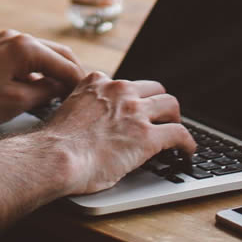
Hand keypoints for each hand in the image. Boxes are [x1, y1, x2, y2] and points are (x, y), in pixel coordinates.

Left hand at [0, 29, 86, 127]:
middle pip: (58, 54)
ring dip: (56, 73)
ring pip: (43, 55)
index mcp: (25, 48)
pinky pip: (28, 58)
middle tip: (83, 96)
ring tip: (65, 96)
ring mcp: (6, 41)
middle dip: (72, 74)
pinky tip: (42, 90)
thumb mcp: (14, 102)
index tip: (91, 98)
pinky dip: (39, 72)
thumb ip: (45, 93)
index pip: (65, 64)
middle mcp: (18, 38)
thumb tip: (63, 90)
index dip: (80, 83)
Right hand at [40, 72, 193, 195]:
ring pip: (170, 105)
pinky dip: (187, 143)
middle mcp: (119, 91)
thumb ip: (85, 108)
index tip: (136, 109)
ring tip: (176, 131)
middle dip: (159, 104)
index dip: (134, 99)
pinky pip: (179, 134)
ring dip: (174, 119)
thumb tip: (93, 125)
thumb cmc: (54, 145)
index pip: (126, 84)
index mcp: (98, 83)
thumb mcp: (68, 111)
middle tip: (161, 118)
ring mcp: (135, 112)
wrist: (54, 158)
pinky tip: (187, 151)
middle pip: (154, 89)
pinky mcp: (148, 136)